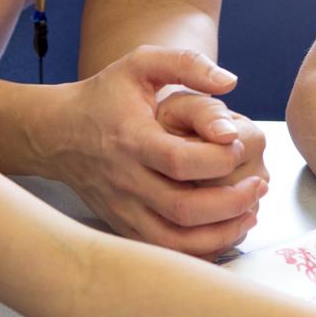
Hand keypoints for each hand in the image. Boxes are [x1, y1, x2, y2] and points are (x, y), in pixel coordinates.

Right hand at [44, 46, 267, 255]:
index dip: (218, 158)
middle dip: (231, 202)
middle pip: (183, 208)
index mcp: (132, 139)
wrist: (58, 133)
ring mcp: (124, 209)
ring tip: (250, 213)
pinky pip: (165, 252)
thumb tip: (230, 82)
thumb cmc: (105, 96)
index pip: (179, 161)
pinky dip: (200, 250)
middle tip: (257, 184)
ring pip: (176, 241)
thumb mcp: (140, 64)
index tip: (238, 143)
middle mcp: (126, 180)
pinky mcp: (124, 226)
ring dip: (221, 233)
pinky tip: (224, 230)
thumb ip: (186, 64)